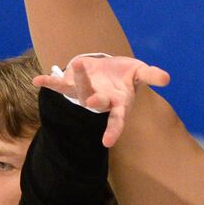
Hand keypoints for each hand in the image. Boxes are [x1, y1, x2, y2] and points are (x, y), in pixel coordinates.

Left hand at [33, 56, 169, 147]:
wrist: (105, 68)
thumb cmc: (125, 75)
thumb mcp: (140, 72)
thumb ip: (151, 76)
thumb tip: (166, 78)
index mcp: (118, 104)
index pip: (117, 120)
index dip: (113, 130)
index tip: (107, 142)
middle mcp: (100, 101)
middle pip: (98, 104)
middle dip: (95, 101)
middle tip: (93, 100)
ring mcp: (84, 93)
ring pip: (80, 90)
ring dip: (81, 78)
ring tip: (81, 62)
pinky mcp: (71, 83)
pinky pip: (59, 84)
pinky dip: (49, 82)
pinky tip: (37, 80)